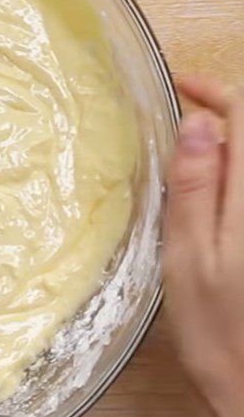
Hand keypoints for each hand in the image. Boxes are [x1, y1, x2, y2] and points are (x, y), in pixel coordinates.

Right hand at [163, 75, 243, 416]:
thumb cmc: (218, 330)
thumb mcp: (192, 256)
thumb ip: (199, 187)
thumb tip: (202, 121)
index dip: (218, 93)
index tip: (181, 86)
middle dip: (228, 113)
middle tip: (185, 111)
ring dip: (232, 146)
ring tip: (197, 144)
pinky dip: (234, 175)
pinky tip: (215, 188)